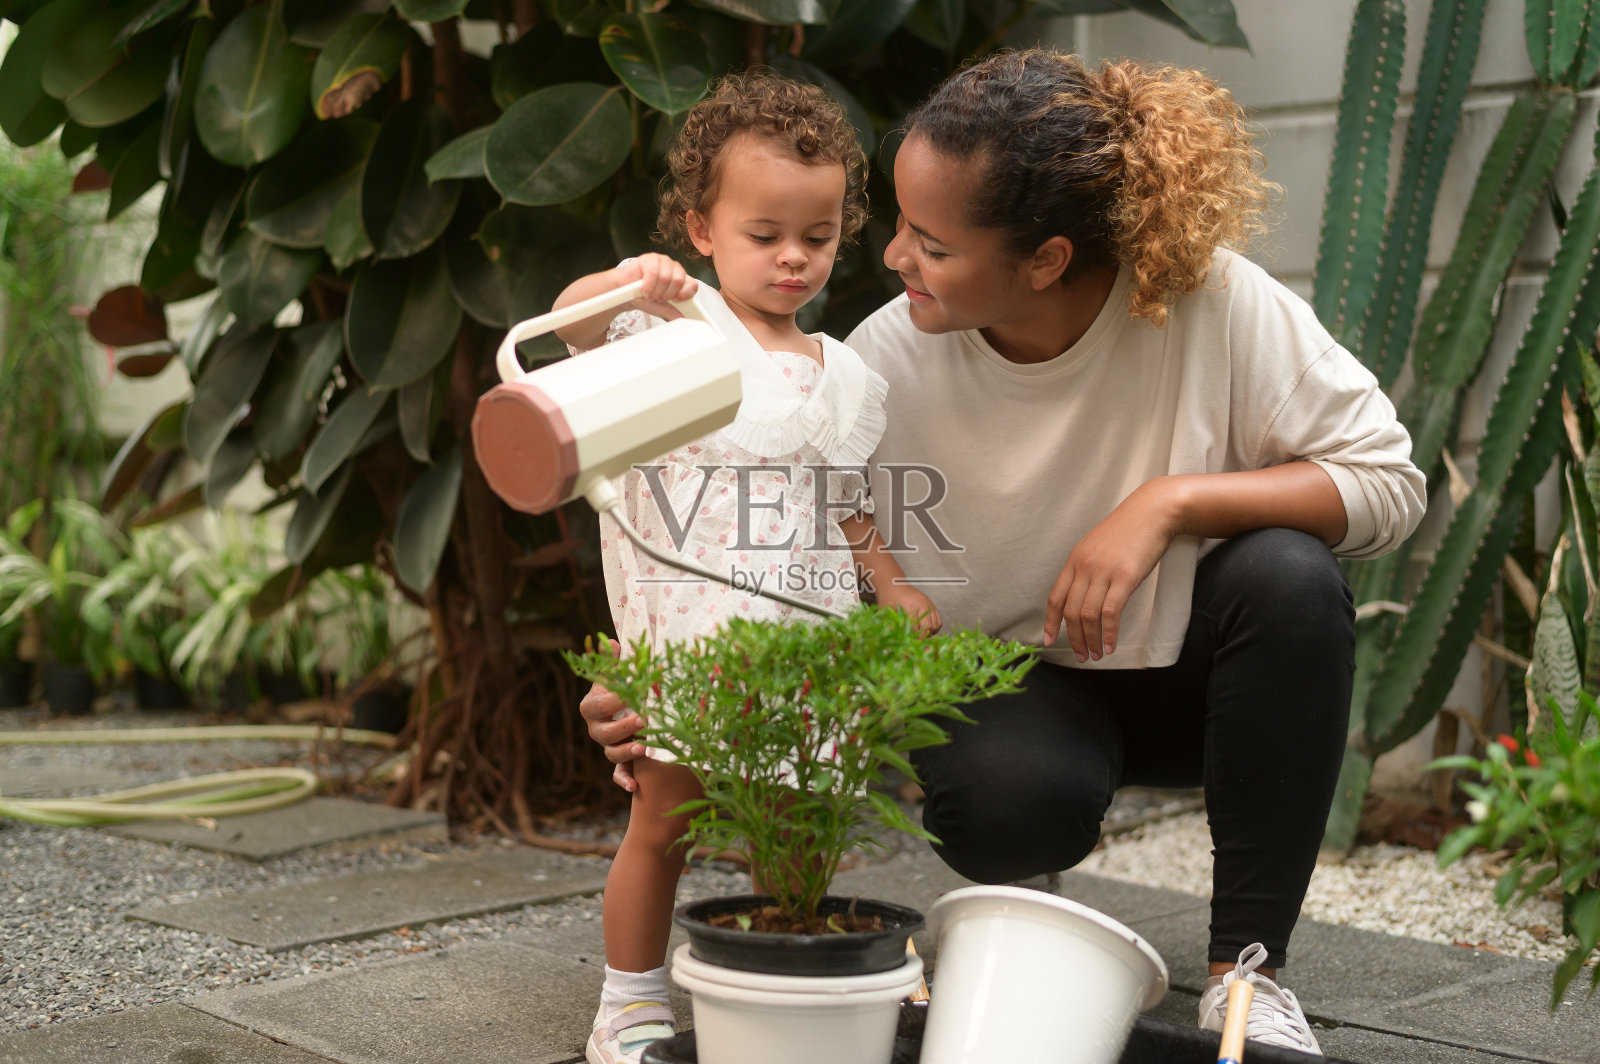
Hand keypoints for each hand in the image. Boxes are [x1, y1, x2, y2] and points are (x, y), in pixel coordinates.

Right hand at [577, 638, 647, 791]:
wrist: (620, 712)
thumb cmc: (618, 689)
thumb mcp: (615, 675)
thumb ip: (613, 662)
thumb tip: (612, 643)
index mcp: (592, 706)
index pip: (599, 704)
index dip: (614, 700)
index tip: (631, 694)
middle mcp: (596, 729)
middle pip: (604, 732)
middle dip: (623, 727)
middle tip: (643, 719)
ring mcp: (607, 746)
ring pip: (611, 754)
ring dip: (626, 752)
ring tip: (643, 748)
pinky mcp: (619, 761)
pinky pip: (618, 774)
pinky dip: (624, 781)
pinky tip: (635, 787)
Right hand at [619, 253, 696, 319]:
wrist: (625, 291)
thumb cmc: (644, 297)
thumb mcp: (661, 308)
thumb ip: (673, 312)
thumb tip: (683, 318)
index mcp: (681, 279)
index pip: (692, 285)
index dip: (684, 294)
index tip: (674, 300)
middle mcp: (674, 268)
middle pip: (678, 281)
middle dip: (665, 294)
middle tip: (657, 297)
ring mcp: (663, 261)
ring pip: (665, 277)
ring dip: (654, 291)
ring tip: (649, 293)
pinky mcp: (650, 258)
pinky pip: (652, 273)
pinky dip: (647, 285)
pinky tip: (643, 288)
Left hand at [875, 582, 942, 635]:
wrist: (893, 584)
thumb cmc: (888, 598)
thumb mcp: (887, 613)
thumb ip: (893, 625)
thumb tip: (900, 640)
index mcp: (910, 607)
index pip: (916, 629)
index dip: (913, 638)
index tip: (909, 643)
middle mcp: (922, 605)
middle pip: (928, 627)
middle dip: (923, 637)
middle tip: (915, 641)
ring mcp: (929, 604)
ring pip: (936, 625)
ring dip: (929, 633)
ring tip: (920, 635)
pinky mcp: (931, 604)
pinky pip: (939, 620)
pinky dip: (934, 627)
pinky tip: (925, 630)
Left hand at [1043, 479, 1183, 660]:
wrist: (1153, 511)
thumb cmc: (1130, 530)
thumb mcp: (1099, 547)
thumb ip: (1089, 569)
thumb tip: (1086, 596)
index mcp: (1075, 560)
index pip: (1055, 597)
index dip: (1050, 622)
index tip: (1048, 640)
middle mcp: (1084, 566)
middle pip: (1070, 611)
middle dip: (1073, 638)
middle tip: (1081, 655)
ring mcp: (1103, 572)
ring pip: (1088, 615)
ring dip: (1090, 640)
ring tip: (1095, 655)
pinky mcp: (1124, 577)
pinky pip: (1110, 612)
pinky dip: (1108, 633)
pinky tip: (1110, 645)